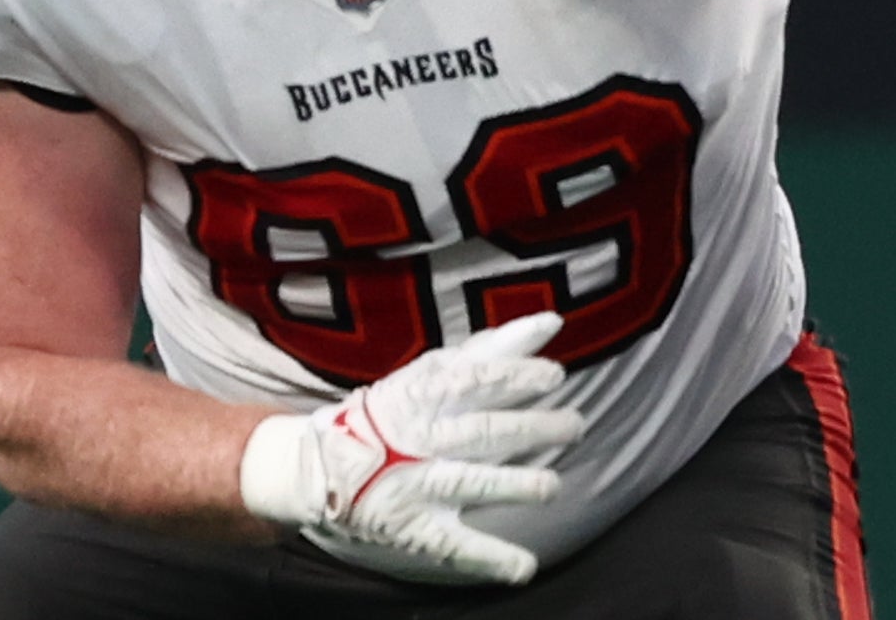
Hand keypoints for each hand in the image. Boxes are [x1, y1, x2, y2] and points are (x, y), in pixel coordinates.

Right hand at [237, 312, 582, 585]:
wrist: (320, 465)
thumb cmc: (387, 414)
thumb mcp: (424, 376)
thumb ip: (480, 356)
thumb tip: (535, 327)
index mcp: (421, 395)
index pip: (473, 379)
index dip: (514, 376)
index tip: (554, 375)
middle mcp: (421, 437)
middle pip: (483, 431)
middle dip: (531, 429)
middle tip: (574, 425)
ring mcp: (417, 483)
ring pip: (471, 482)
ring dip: (514, 486)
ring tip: (551, 486)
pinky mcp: (415, 525)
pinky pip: (453, 544)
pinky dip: (488, 556)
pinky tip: (523, 567)